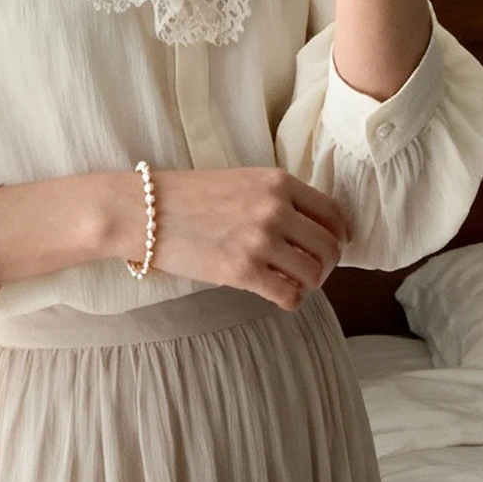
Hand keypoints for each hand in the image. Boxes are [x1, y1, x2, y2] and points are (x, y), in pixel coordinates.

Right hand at [151, 166, 350, 311]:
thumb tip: (302, 228)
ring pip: (314, 273)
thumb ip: (273, 198)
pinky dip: (290, 300)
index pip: (332, 212)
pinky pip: (289, 295)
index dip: (339, 235)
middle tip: (311, 272)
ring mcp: (261, 240)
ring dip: (308, 284)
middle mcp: (276, 208)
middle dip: (325, 264)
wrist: (143, 211)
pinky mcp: (243, 271)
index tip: (333, 247)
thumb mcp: (240, 181)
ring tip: (291, 284)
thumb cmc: (186, 197)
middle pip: (329, 246)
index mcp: (278, 182)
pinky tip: (277, 295)